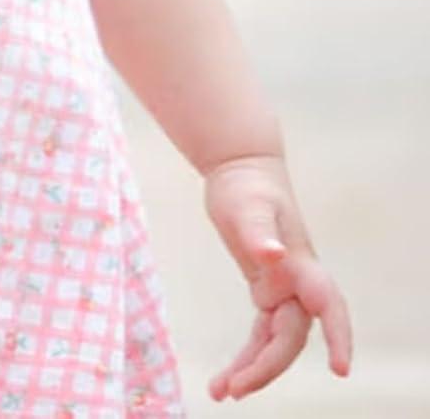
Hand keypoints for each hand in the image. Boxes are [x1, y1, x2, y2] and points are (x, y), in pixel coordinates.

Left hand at [202, 152, 352, 399]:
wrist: (240, 171)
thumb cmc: (247, 186)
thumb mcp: (247, 206)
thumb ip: (258, 231)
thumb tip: (270, 254)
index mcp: (302, 266)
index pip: (328, 307)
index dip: (338, 337)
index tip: (341, 368)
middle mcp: (297, 285)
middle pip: (290, 338)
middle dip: (266, 367)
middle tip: (234, 389)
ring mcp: (283, 291)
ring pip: (275, 343)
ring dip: (254, 369)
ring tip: (221, 391)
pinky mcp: (265, 291)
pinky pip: (261, 334)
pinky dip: (246, 355)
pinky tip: (225, 376)